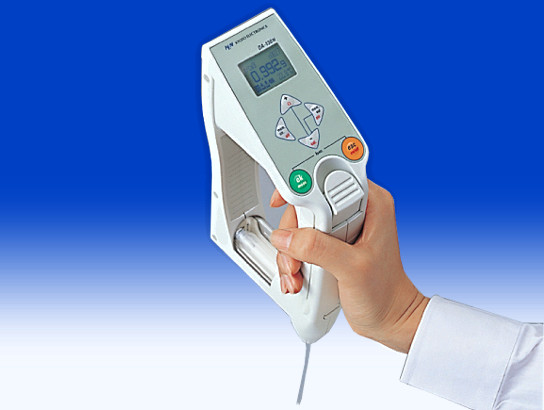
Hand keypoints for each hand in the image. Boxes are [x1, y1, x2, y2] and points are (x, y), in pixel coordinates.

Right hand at [269, 180, 428, 352]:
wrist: (387, 319)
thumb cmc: (385, 294)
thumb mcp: (353, 269)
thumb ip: (319, 249)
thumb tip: (287, 237)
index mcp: (370, 203)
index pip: (328, 180)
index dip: (304, 190)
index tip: (290, 209)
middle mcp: (352, 210)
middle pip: (305, 204)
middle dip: (293, 233)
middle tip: (296, 257)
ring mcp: (338, 228)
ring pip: (297, 225)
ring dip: (289, 252)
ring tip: (297, 275)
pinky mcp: (327, 244)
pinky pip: (298, 241)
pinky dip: (292, 260)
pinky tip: (297, 277)